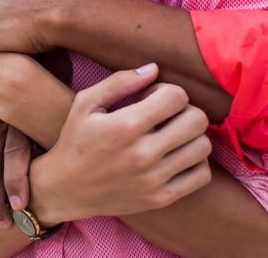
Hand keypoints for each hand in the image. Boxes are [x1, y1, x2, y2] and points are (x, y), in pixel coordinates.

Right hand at [31, 65, 212, 223]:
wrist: (65, 189)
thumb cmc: (75, 140)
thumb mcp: (86, 103)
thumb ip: (120, 81)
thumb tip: (154, 69)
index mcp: (126, 126)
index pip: (177, 96)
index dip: (168, 90)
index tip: (153, 97)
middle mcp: (144, 154)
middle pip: (197, 120)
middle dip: (185, 110)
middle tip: (167, 115)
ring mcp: (154, 179)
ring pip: (203, 147)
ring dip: (191, 136)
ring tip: (172, 135)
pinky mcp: (160, 198)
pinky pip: (201, 176)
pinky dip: (195, 162)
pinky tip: (176, 156)